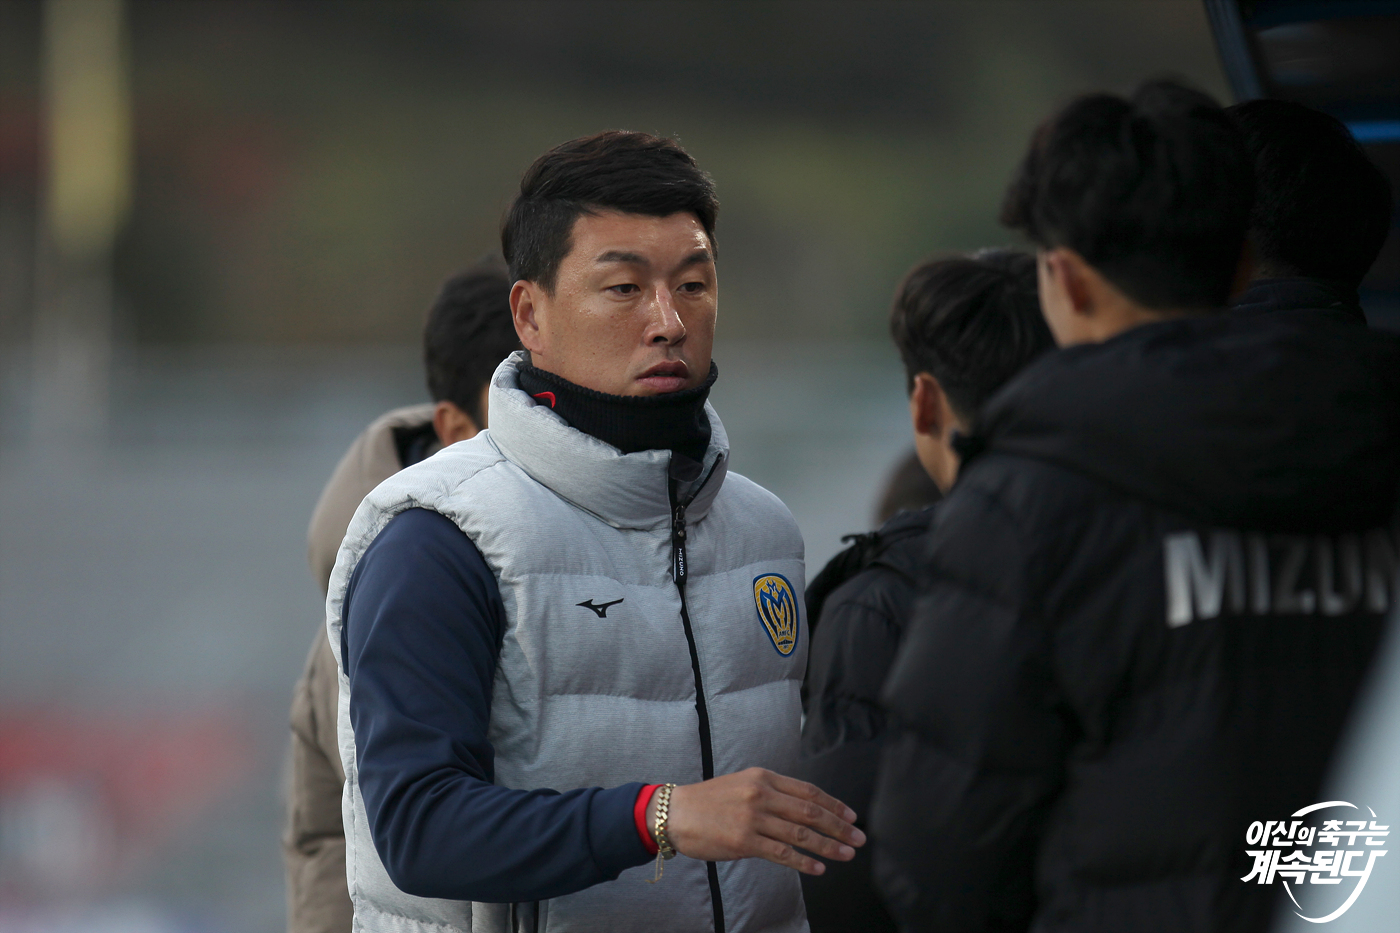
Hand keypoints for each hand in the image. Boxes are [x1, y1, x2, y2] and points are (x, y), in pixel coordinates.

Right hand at [647, 767, 864, 874]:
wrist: (676, 812)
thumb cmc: (710, 800)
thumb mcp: (743, 784)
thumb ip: (772, 792)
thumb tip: (804, 809)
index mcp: (764, 777)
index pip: (809, 791)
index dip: (834, 805)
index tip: (852, 817)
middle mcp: (762, 794)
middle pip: (811, 812)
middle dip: (839, 826)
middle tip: (859, 838)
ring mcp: (754, 818)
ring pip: (801, 834)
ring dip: (829, 846)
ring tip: (846, 854)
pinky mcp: (744, 841)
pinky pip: (782, 853)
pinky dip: (804, 862)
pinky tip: (818, 868)